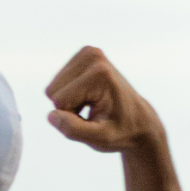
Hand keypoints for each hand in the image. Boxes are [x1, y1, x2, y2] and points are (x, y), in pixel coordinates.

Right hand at [45, 46, 164, 156]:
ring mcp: (88, 52)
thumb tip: (51, 115)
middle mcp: (93, 55)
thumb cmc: (120, 131)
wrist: (138, 119)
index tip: (95, 118)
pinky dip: (71, 93)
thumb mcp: (100, 139)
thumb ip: (73, 129)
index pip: (59, 101)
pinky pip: (57, 82)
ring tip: (92, 105)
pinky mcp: (84, 54)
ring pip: (53, 87)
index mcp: (99, 73)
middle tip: (93, 111)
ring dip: (69, 101)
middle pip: (53, 91)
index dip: (72, 116)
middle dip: (68, 107)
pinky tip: (90, 97)